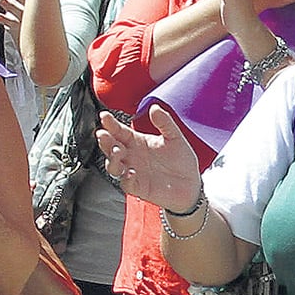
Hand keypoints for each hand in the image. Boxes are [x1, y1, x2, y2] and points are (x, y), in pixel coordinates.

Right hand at [97, 103, 204, 217]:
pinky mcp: (137, 187)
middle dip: (105, 140)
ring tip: (117, 151)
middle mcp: (131, 156)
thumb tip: (154, 107)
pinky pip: (126, 184)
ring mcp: (132, 172)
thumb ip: (165, 122)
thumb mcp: (175, 137)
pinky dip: (126, 178)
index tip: (105, 116)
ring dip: (112, 159)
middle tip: (104, 134)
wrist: (191, 184)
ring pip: (113, 166)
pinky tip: (131, 172)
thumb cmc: (181, 161)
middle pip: (111, 147)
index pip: (119, 131)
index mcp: (137, 141)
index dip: (111, 124)